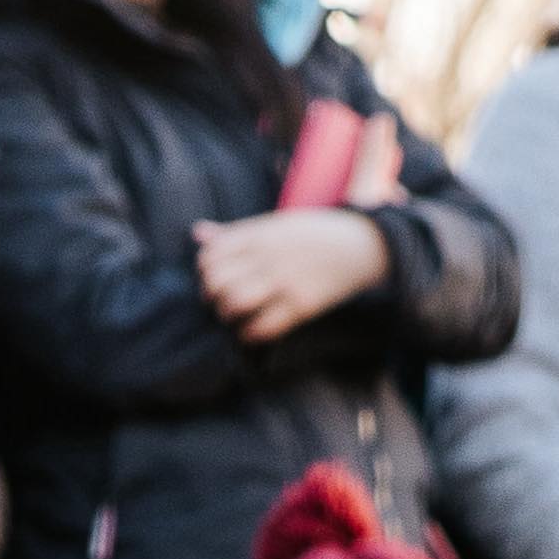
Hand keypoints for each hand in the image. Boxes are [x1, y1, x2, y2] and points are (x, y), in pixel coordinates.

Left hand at [189, 207, 394, 340]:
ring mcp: (285, 280)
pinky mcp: (302, 304)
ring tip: (236, 316)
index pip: (210, 255)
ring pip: (234, 303)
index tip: (215, 280)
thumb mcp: (275, 225)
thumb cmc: (313, 234)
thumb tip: (197, 232)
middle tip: (221, 302)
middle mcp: (268, 256)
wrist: (361, 245)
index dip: (204, 272)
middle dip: (211, 297)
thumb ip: (236, 232)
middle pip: (216, 282)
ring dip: (228, 315)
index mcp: (259, 233)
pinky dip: (250, 333)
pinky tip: (254, 330)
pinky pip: (262, 327)